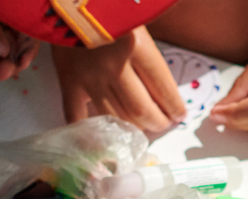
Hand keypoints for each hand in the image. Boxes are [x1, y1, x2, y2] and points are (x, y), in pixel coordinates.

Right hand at [50, 28, 184, 131]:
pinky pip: (78, 117)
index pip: (163, 88)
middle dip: (157, 123)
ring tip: (141, 127)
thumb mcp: (134, 18)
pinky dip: (89, 133)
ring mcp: (89, 77)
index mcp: (135, 44)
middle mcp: (113, 65)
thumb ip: (147, 53)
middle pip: (141, 111)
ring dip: (132, 128)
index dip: (174, 107)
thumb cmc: (104, 2)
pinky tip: (103, 136)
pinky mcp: (68, 82)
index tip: (179, 114)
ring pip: (116, 118)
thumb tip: (162, 90)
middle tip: (163, 124)